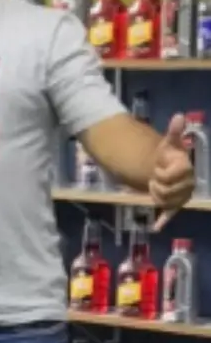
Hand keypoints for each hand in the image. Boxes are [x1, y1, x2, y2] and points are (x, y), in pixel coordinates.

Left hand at [149, 114, 194, 229]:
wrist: (166, 167)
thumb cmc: (168, 155)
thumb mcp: (169, 143)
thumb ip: (174, 132)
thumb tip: (179, 116)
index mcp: (186, 169)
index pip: (168, 177)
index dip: (160, 173)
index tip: (158, 168)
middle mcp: (188, 184)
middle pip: (165, 192)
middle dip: (156, 184)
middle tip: (155, 178)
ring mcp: (182, 196)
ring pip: (163, 201)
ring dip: (155, 194)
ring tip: (155, 186)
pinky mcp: (175, 205)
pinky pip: (170, 214)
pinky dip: (163, 220)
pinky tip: (156, 227)